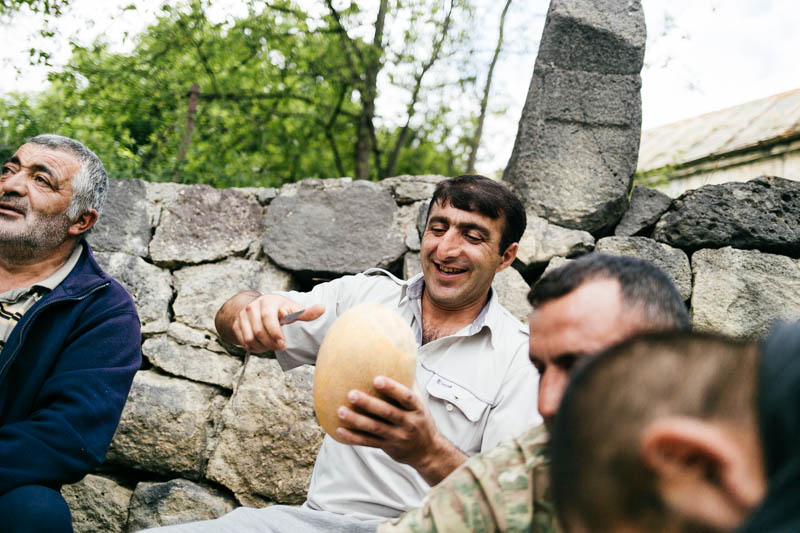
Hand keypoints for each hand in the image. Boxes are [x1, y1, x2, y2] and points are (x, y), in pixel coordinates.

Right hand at [215, 291, 323, 352]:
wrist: (257, 307)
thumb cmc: (278, 309)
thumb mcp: (292, 309)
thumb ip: (305, 312)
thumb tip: (323, 308)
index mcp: (268, 302)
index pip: (268, 318)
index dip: (275, 333)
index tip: (283, 345)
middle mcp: (252, 307)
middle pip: (259, 331)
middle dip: (271, 343)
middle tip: (280, 347)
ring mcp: (242, 316)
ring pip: (251, 339)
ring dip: (262, 347)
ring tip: (271, 346)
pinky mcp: (236, 324)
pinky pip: (244, 342)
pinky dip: (254, 348)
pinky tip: (262, 346)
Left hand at [335, 376, 466, 484]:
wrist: (427, 451)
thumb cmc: (420, 419)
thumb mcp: (420, 403)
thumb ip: (409, 384)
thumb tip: (400, 356)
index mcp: (417, 408)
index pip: (406, 397)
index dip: (392, 388)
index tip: (377, 379)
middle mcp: (409, 423)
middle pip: (387, 413)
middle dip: (368, 404)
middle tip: (351, 394)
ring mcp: (398, 437)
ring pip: (375, 428)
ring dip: (356, 420)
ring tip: (340, 410)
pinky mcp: (387, 447)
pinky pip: (368, 442)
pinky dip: (353, 438)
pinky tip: (340, 430)